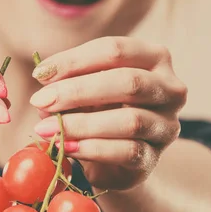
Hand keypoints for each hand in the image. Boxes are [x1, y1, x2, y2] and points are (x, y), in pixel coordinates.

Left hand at [30, 36, 186, 190]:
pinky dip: (91, 148)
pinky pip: (126, 152)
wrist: (113, 160)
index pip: (115, 50)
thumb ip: (69, 80)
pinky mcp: (154, 158)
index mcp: (154, 58)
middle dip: (78, 91)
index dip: (75, 60)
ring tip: (45, 128)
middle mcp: (171, 89)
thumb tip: (45, 79)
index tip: (39, 74)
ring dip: (81, 124)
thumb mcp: (85, 89)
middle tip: (40, 101)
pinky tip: (65, 146)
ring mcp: (167, 126)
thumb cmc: (98, 111)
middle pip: (128, 82)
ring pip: (130, 121)